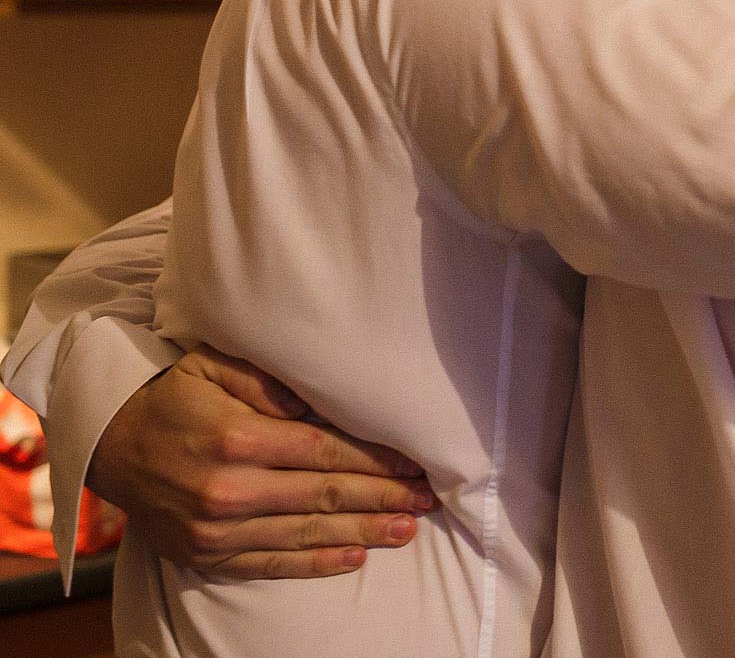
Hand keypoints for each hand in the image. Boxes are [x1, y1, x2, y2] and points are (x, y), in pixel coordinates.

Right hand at [87, 345, 432, 577]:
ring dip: (363, 533)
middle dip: (383, 497)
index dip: (376, 460)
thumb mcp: (215, 365)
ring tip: (406, 529)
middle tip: (427, 500)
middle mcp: (230, 489)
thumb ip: (268, 378)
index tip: (415, 464)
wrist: (111, 446)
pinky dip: (315, 564)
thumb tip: (317, 398)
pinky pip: (270, 564)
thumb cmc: (176, 397)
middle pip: (324, 495)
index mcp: (239, 438)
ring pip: (305, 534)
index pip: (325, 452)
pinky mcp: (206, 556)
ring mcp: (217, 529)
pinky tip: (354, 558)